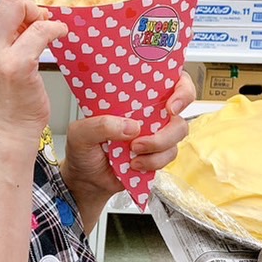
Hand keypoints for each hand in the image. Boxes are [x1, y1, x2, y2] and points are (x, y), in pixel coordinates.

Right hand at [0, 0, 66, 147]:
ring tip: (37, 27)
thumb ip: (0, 24)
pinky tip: (56, 35)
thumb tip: (25, 5)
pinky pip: (40, 29)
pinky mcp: (15, 64)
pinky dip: (54, 28)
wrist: (7, 130)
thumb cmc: (2, 91)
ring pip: (14, 2)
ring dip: (33, 10)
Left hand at [61, 71, 196, 216]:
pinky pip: (168, 156)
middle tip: (141, 140)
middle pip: (179, 114)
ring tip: (132, 153)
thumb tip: (131, 126)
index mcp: (133, 97)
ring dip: (156, 148)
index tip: (171, 106)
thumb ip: (100, 125)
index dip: (181, 90)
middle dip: (168, 131)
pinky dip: (152, 162)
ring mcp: (155, 134)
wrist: (86, 180)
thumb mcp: (80, 133)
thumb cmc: (83, 149)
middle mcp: (149, 113)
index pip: (169, 81)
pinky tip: (134, 164)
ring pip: (176, 136)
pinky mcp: (157, 154)